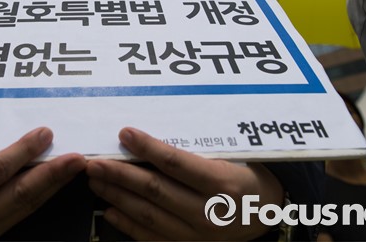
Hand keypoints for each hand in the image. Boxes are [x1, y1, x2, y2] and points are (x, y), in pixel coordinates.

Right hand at [0, 127, 85, 239]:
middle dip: (51, 174)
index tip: (46, 134)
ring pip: (26, 207)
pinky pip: (24, 213)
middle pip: (18, 194)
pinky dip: (43, 194)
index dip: (24, 152)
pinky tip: (58, 180)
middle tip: (77, 157)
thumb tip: (25, 130)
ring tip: (74, 166)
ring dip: (54, 185)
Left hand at [86, 127, 282, 240]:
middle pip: (156, 190)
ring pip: (150, 215)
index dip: (147, 147)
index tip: (124, 133)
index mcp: (222, 183)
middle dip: (120, 175)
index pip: (176, 163)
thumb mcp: (231, 157)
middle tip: (95, 162)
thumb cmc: (247, 174)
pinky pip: (153, 238)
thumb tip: (149, 137)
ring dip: (118, 197)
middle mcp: (210, 212)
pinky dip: (129, 225)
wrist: (269, 212)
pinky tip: (110, 210)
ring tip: (97, 181)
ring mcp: (200, 236)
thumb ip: (194, 150)